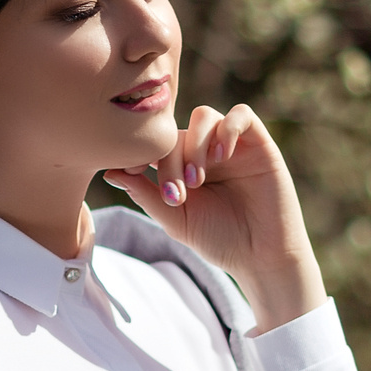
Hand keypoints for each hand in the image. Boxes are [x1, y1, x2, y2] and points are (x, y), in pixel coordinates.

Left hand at [99, 104, 325, 334]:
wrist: (261, 256)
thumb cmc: (219, 240)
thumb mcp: (176, 219)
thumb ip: (146, 194)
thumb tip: (110, 172)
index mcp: (183, 167)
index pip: (158, 144)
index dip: (144, 151)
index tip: (133, 171)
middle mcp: (206, 152)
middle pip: (178, 131)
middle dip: (171, 160)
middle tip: (179, 192)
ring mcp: (232, 145)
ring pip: (204, 116)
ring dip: (196, 143)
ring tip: (199, 178)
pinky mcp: (259, 144)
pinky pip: (241, 115)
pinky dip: (227, 129)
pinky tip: (222, 157)